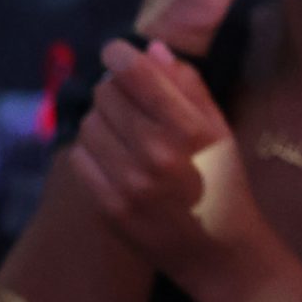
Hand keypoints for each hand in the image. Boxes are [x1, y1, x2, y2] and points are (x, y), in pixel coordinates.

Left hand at [69, 40, 270, 292]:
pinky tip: (114, 157)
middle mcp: (154, 154)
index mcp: (188, 130)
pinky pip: (79, 157)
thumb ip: (189, 87)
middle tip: (128, 99)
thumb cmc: (222, 182)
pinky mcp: (106, 206)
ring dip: (102, 120)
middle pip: (106, 95)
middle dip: (114, 89)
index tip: (115, 50)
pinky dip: (92, 150)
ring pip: (89, 124)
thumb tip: (152, 50)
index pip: (137, 74)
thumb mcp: (219, 130)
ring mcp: (126, 183)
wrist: (216, 251)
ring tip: (123, 131)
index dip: (120, 54)